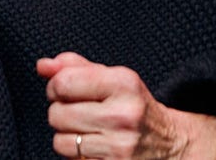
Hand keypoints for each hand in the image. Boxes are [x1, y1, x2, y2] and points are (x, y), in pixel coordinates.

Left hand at [37, 52, 215, 159]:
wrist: (172, 144)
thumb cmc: (133, 106)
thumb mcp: (112, 78)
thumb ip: (75, 67)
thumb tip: (42, 65)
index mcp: (123, 83)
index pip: (62, 83)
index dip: (55, 87)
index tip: (65, 91)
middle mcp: (123, 115)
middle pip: (56, 114)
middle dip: (61, 113)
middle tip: (79, 113)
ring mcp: (121, 146)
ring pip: (60, 142)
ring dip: (67, 137)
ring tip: (87, 131)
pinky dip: (77, 155)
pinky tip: (95, 147)